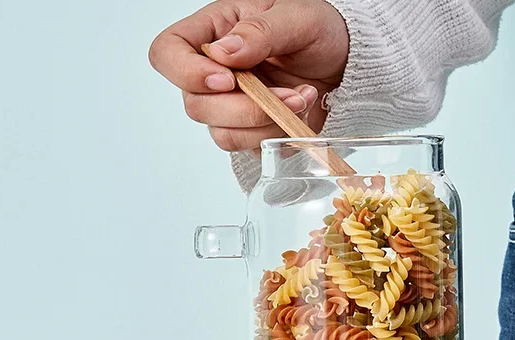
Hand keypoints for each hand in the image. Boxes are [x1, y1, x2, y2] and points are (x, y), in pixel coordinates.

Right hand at [149, 0, 348, 152]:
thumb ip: (259, 32)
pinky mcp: (250, 131)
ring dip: (265, 122)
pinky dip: (277, 135)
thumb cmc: (320, 29)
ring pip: (222, 134)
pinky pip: (249, 149)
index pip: (167, 54)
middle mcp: (213, 72)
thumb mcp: (296, 16)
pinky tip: (299, 113)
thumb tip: (222, 54)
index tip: (226, 79)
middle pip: (196, 106)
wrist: (347, 59)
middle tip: (286, 93)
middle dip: (244, 107)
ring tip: (301, 98)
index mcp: (214, 32)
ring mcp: (229, 106)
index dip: (186, 73)